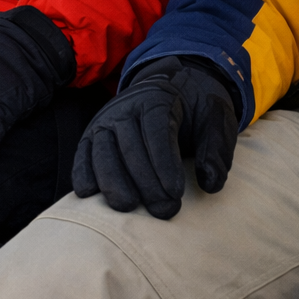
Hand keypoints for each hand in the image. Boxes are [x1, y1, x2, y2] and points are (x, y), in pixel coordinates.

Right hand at [72, 55, 238, 219]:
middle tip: (165, 210)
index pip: (156, 130)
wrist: (172, 87)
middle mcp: (125, 108)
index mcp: (158, 97)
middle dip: (145, 182)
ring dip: (113, 182)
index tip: (176, 192)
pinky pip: (82, 155)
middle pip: (130, 145)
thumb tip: (211, 182)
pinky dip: (82, 173)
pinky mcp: (91, 137)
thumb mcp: (216, 120)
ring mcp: (105, 121)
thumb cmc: (195, 110)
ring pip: (102, 151)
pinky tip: (89, 195)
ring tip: (129, 207)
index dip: (164, 163)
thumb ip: (217, 149)